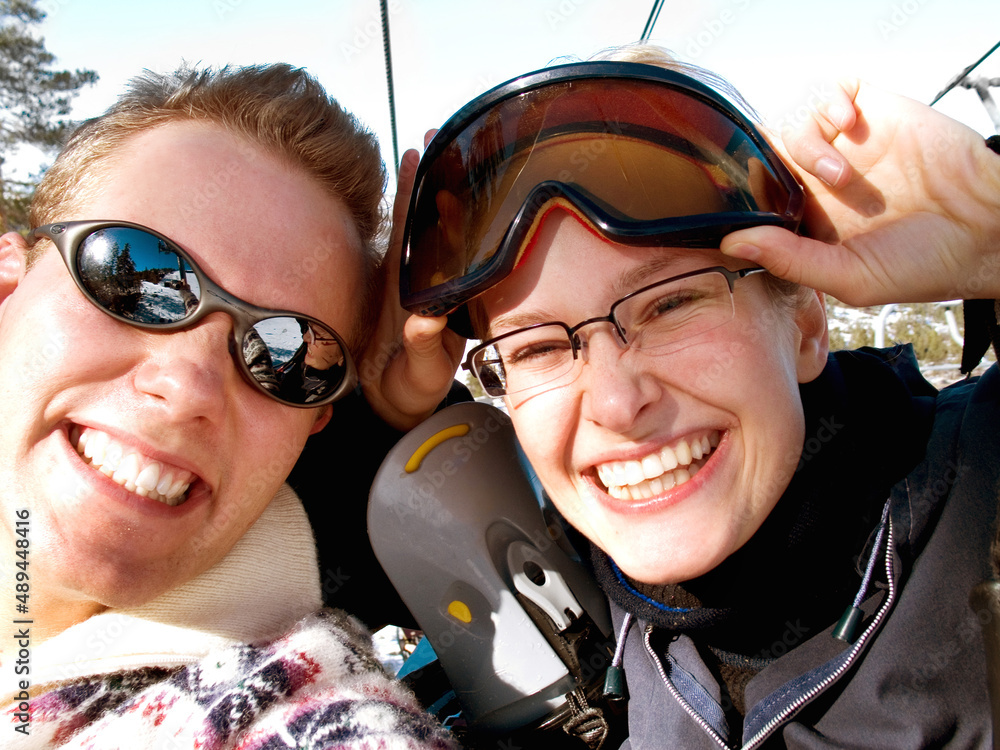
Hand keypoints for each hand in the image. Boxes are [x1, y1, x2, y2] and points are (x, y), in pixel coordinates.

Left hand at [359, 148, 465, 430]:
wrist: (398, 404)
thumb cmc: (404, 387)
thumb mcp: (414, 371)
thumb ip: (420, 345)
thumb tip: (426, 319)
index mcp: (401, 288)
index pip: (407, 228)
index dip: (412, 190)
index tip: (418, 151)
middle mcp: (409, 279)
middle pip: (418, 217)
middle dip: (429, 175)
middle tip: (439, 133)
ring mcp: (422, 286)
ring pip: (433, 231)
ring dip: (443, 194)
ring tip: (455, 155)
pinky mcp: (434, 297)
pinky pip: (445, 254)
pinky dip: (454, 226)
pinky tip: (466, 206)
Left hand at [722, 79, 999, 305]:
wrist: (988, 231)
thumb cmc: (920, 264)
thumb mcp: (849, 277)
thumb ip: (789, 260)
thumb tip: (732, 245)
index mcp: (806, 219)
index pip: (753, 200)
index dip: (742, 202)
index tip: (742, 214)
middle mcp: (817, 180)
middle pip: (762, 154)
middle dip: (761, 166)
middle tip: (782, 187)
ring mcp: (843, 145)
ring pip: (789, 122)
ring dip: (804, 143)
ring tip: (840, 176)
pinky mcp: (871, 114)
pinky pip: (828, 91)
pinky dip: (829, 101)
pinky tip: (849, 124)